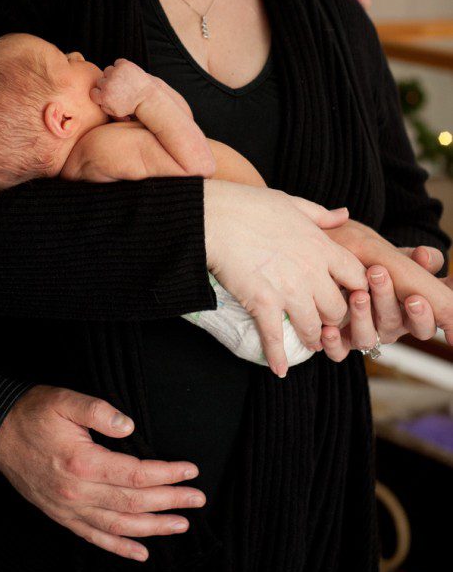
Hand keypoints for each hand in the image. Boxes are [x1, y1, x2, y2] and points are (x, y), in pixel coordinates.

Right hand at [0, 385, 204, 561]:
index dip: (166, 474)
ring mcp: (69, 509)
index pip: (135, 474)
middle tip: (197, 499)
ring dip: (153, 528)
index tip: (191, 471)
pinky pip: (94, 538)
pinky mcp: (61, 516)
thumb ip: (98, 410)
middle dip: (170, 502)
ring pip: (119, 526)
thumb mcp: (64, 399)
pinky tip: (141, 553)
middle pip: (133, 503)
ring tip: (180, 524)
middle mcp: (77, 493)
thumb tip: (129, 424)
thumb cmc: (32, 412)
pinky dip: (120, 549)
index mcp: (82, 463)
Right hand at [91, 59, 152, 118]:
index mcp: (104, 97)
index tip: (109, 95)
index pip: (93, 92)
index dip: (101, 94)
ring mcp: (115, 73)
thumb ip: (103, 107)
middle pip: (100, 81)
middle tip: (119, 89)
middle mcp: (107, 84)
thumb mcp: (117, 113)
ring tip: (124, 82)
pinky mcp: (123, 64)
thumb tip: (97, 101)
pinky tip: (128, 75)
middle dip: (107, 84)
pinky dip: (121, 67)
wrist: (149, 96)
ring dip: (114, 75)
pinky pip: (117, 63)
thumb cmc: (133, 106)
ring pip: (108, 70)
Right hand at [203, 180, 366, 376]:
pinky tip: (279, 369)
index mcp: (321, 246)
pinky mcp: (263, 303)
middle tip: (328, 323)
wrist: (214, 216)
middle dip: (335, 319)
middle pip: (339, 310)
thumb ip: (321, 214)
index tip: (349, 295)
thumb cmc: (249, 204)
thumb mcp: (291, 202)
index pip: (357, 278)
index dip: (357, 290)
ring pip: (313, 328)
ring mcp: (288, 289)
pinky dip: (277, 357)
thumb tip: (344, 214)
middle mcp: (311, 271)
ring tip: (308, 343)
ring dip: (312, 339)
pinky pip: (275, 338)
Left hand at [321, 247, 452, 361]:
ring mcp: (366, 334)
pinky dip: (334, 343)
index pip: (424, 324)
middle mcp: (390, 327)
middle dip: (386, 299)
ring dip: (362, 317)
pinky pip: (339, 351)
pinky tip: (329, 330)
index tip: (415, 298)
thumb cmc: (371, 259)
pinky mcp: (341, 341)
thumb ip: (412, 258)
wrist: (336, 260)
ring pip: (367, 338)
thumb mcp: (393, 256)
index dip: (422, 316)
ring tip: (356, 294)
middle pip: (393, 324)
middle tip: (377, 274)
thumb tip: (424, 254)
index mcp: (410, 313)